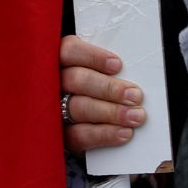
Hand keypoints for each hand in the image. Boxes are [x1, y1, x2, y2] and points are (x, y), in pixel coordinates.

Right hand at [61, 35, 145, 153]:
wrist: (82, 124)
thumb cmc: (94, 90)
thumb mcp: (96, 72)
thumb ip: (106, 69)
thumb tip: (130, 72)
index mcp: (60, 61)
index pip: (69, 51)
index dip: (92, 56)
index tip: (117, 65)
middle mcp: (53, 84)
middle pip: (76, 80)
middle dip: (108, 88)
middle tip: (134, 95)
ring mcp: (55, 110)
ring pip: (79, 107)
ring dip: (111, 112)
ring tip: (134, 116)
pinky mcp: (62, 135)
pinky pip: (80, 135)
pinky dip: (105, 134)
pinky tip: (124, 133)